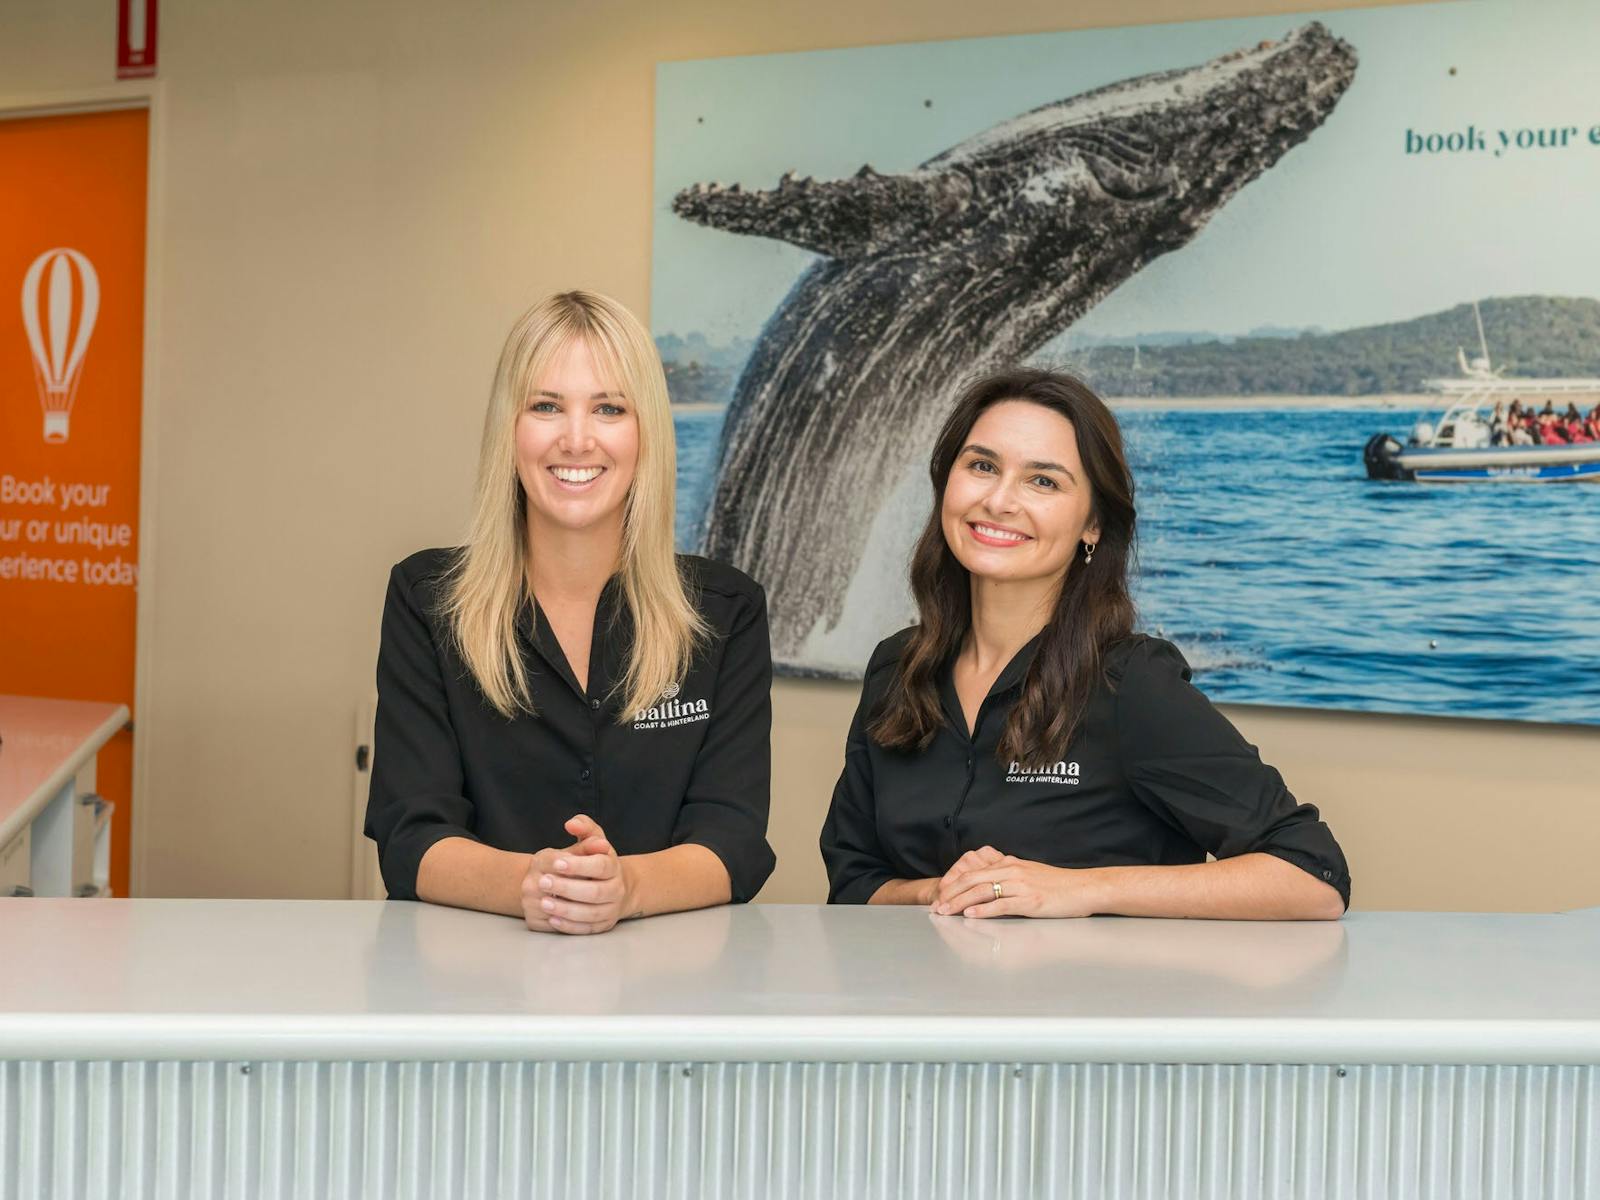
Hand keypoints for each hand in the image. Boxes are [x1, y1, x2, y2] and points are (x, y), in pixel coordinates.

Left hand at [519, 814, 630, 934]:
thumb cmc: (597, 860)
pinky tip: (553, 919)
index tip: (557, 862)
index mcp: (614, 867)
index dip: (579, 865)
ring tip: (544, 903)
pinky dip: (570, 925)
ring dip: (567, 909)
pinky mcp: (604, 926)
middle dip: (568, 888)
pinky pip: (587, 929)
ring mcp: (612, 909)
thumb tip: (571, 824)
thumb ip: (584, 828)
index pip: (601, 866)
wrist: (614, 886)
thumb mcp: (594, 840)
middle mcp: (617, 889)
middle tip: (543, 882)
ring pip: (591, 913)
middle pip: (595, 892)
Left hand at [932, 848, 1099, 918]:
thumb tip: (993, 882)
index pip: (974, 872)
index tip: (941, 894)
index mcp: (1010, 864)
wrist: (1085, 888)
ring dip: (960, 903)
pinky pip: (1001, 904)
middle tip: (937, 906)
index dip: (954, 883)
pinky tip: (971, 916)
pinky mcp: (1030, 901)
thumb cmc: (1059, 885)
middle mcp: (1012, 871)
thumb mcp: (1030, 874)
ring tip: (946, 912)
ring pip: (982, 892)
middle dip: (951, 894)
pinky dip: (983, 910)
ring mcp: (1021, 886)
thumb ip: (1010, 876)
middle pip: (973, 880)